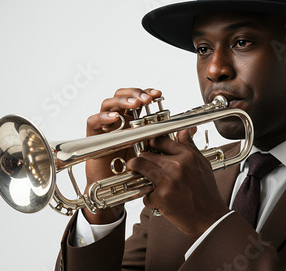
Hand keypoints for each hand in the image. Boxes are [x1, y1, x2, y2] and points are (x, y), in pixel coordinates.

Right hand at [83, 88, 162, 223]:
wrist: (115, 191)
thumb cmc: (135, 172)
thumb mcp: (156, 155)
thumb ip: (171, 141)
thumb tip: (192, 129)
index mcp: (134, 122)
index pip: (138, 100)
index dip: (146, 94)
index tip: (158, 94)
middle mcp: (119, 122)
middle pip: (122, 96)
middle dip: (135, 93)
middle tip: (146, 99)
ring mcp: (106, 128)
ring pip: (108, 104)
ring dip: (121, 101)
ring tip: (134, 104)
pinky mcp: (94, 137)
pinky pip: (93, 122)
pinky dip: (103, 117)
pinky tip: (115, 118)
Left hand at [127, 128, 229, 237]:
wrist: (210, 218)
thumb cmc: (207, 193)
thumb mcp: (203, 165)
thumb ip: (190, 147)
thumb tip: (184, 131)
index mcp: (188, 156)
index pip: (161, 141)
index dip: (151, 143)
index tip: (148, 147)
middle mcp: (177, 165)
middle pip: (147, 153)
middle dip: (141, 158)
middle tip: (138, 163)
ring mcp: (167, 181)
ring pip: (140, 166)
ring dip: (136, 170)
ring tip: (135, 172)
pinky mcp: (161, 197)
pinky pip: (145, 193)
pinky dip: (149, 197)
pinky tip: (157, 200)